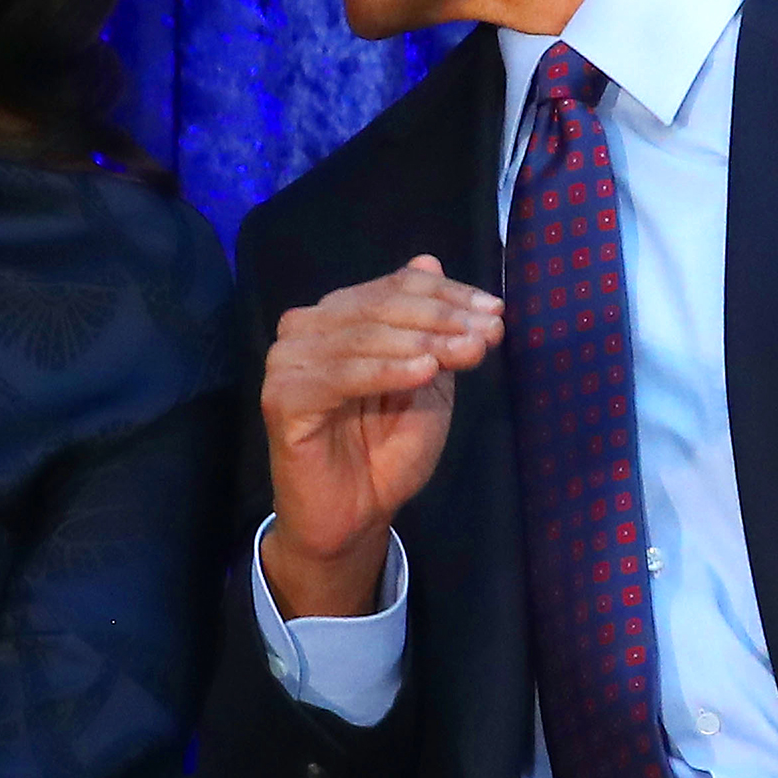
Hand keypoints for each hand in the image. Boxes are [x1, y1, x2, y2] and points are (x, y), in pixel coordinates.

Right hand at [259, 255, 503, 618]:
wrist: (353, 516)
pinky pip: (340, 376)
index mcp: (338, 316)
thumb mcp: (425, 380)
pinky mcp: (281, 397)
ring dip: (423, 342)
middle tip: (487, 335)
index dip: (449, 295)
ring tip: (467, 354)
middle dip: (442, 318)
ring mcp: (288, 360)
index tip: (496, 314)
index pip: (395, 286)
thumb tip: (429, 261)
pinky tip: (424, 373)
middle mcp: (307, 328)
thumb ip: (428, 327)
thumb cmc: (388, 449)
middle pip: (381, 305)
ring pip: (363, 335)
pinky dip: (386, 370)